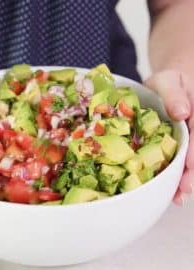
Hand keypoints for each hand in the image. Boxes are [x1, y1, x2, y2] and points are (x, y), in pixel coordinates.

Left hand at [145, 70, 192, 204]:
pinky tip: (176, 190)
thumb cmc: (168, 82)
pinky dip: (185, 174)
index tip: (190, 165)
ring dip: (191, 178)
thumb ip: (173, 94)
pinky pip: (189, 159)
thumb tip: (181, 112)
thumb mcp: (167, 80)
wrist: (172, 84)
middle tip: (184, 190)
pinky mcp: (189, 145)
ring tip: (178, 196)